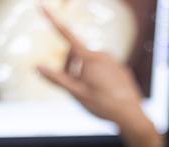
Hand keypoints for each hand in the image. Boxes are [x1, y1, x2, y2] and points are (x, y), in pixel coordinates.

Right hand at [37, 5, 164, 146]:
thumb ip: (57, 79)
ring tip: (94, 95)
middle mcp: (102, 54)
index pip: (66, 35)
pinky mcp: (121, 69)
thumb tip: (37, 67)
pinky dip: (100, 80)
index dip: (52, 20)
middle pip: (78, 56)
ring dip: (86, 75)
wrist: (130, 114)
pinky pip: (104, 71)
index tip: (42, 6)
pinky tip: (105, 95)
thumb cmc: (102, 105)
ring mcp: (114, 61)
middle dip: (72, 68)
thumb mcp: (76, 93)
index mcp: (89, 58)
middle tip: (76, 90)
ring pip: (91, 65)